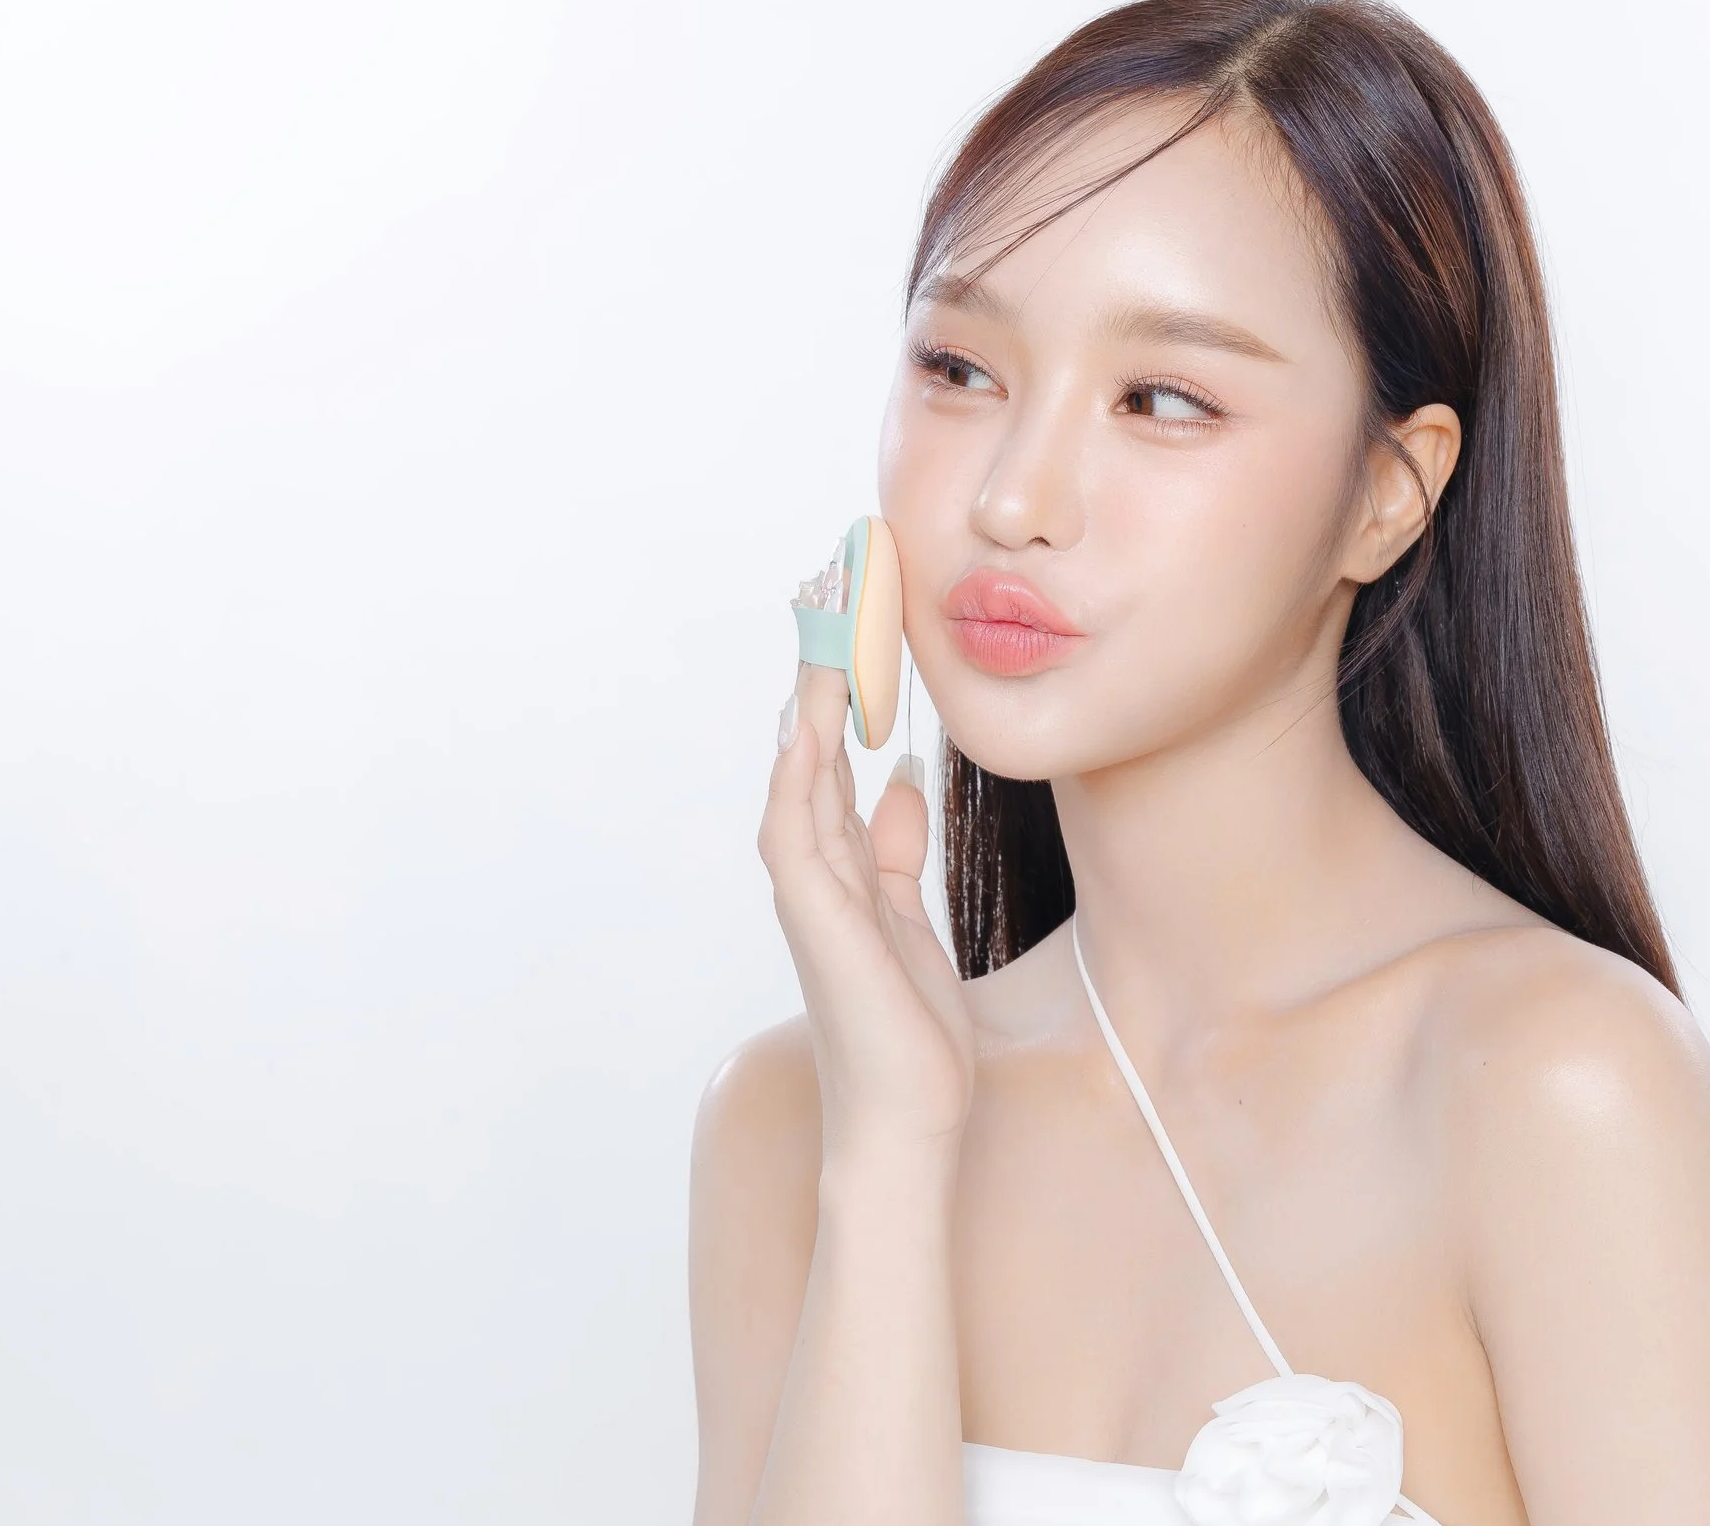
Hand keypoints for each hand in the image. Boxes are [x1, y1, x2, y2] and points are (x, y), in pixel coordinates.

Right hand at [758, 662, 973, 1176]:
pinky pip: (796, 838)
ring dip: (807, 703)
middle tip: (825, 586)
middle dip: (818, 668)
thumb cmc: (908, 1034)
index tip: (852, 611)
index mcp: (840, 869)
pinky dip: (798, 782)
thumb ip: (898, 852)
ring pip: (798, 778)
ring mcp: (811, 899)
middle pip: (808, 748)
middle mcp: (815, 874)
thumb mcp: (913, 920)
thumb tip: (903, 781)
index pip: (833, 753)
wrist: (909, 1123)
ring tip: (821, 629)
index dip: (841, 682)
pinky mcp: (820, 928)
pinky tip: (807, 729)